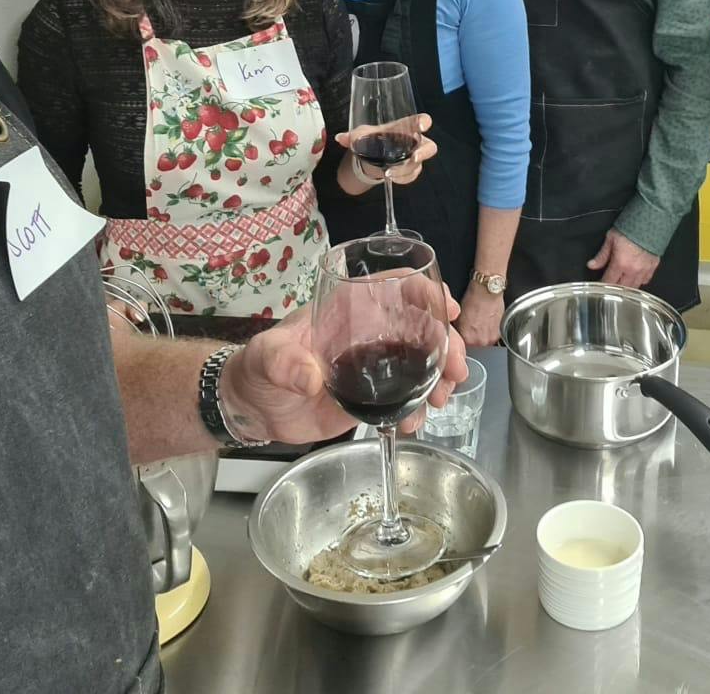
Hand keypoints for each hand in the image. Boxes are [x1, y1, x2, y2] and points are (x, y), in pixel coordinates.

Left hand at [224, 282, 469, 443]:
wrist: (253, 409)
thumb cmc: (258, 368)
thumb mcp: (266, 356)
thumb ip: (283, 361)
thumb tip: (309, 378)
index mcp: (348, 310)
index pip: (394, 286)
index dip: (425, 291)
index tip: (447, 309)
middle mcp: (369, 333)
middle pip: (421, 326)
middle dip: (447, 344)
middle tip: (456, 369)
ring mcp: (375, 366)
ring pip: (422, 362)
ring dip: (440, 377)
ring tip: (441, 399)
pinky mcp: (373, 397)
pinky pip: (407, 398)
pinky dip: (419, 408)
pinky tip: (416, 421)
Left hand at [337, 113, 439, 190]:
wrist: (374, 155)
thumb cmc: (373, 139)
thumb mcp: (362, 135)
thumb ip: (353, 136)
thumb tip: (340, 137)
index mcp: (404, 128)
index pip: (418, 121)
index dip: (423, 122)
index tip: (423, 124)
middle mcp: (414, 142)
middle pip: (429, 146)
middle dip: (423, 152)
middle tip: (413, 157)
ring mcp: (415, 157)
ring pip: (418, 164)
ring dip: (404, 169)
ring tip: (388, 172)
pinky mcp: (412, 170)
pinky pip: (412, 176)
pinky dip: (402, 178)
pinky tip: (392, 178)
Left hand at [455, 286, 503, 346]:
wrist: (488, 291)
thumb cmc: (473, 299)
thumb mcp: (458, 316)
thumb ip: (458, 330)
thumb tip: (457, 335)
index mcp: (467, 339)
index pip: (461, 346)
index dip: (461, 340)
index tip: (461, 335)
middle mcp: (480, 342)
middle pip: (473, 346)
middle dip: (472, 339)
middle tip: (471, 327)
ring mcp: (491, 339)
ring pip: (483, 343)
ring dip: (481, 337)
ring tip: (480, 324)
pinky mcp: (499, 334)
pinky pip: (492, 338)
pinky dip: (489, 332)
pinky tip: (487, 322)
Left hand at [586, 228, 659, 287]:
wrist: (649, 221)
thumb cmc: (631, 227)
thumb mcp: (611, 239)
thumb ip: (601, 255)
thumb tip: (592, 265)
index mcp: (621, 263)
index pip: (609, 281)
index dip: (602, 284)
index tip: (599, 284)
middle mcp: (633, 270)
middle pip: (622, 288)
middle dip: (614, 287)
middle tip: (610, 283)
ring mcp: (644, 270)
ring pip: (634, 286)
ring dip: (627, 286)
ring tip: (621, 282)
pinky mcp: (653, 267)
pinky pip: (646, 280)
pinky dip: (640, 281)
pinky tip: (635, 277)